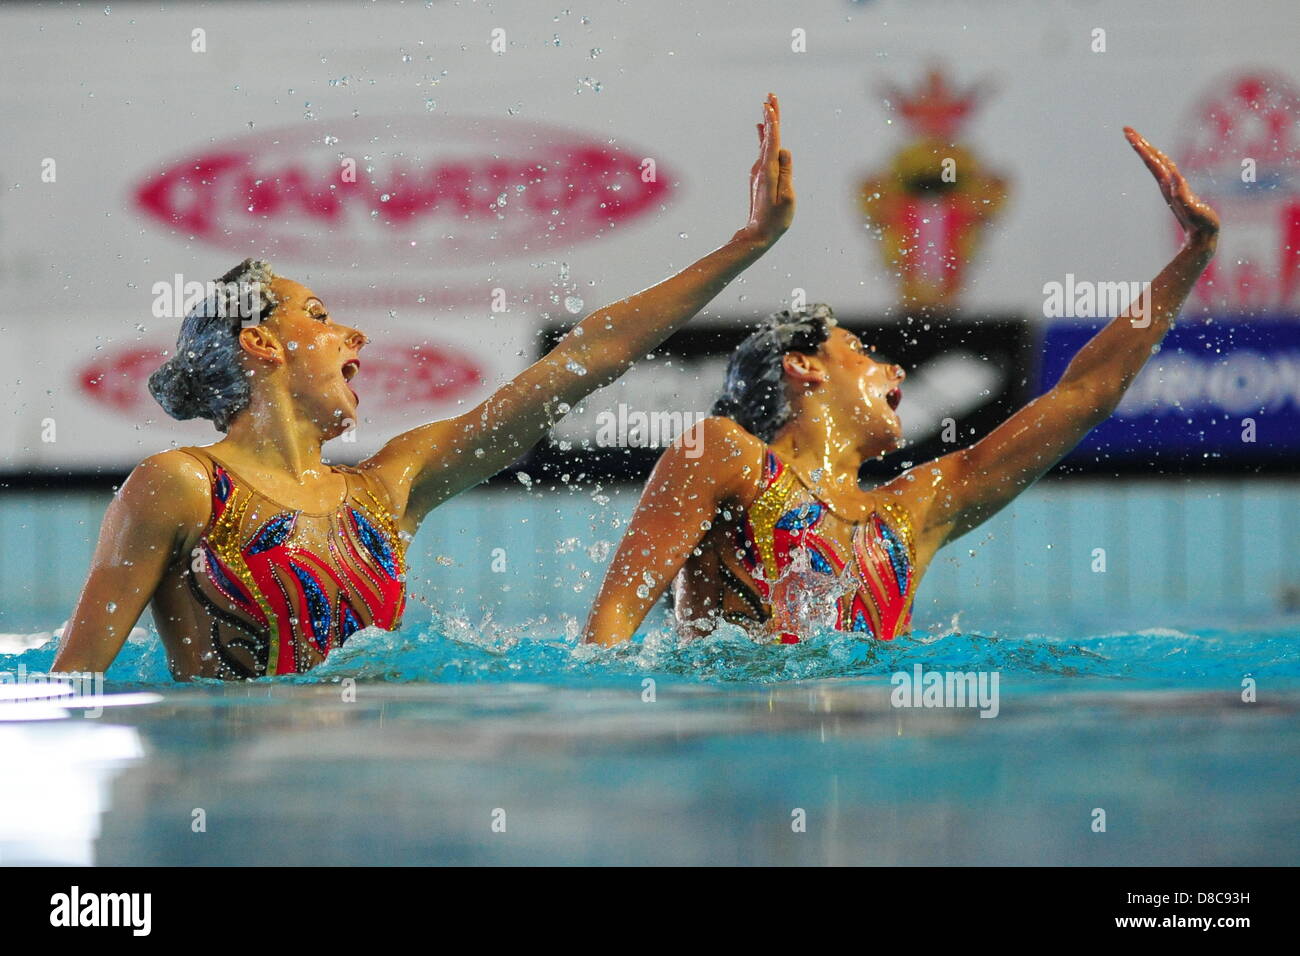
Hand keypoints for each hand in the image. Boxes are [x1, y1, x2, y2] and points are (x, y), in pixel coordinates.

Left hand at [737, 92, 794, 245]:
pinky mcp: (760, 175)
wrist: (758, 233)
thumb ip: (787, 173)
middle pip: (767, 137)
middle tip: (770, 95)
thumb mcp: (787, 198)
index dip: (772, 123)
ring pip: (765, 141)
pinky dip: (764, 136)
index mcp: (769, 172)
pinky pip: (763, 150)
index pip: (772, 142)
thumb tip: (785, 150)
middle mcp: (761, 168)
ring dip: (768, 122)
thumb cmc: (776, 219)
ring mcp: (759, 171)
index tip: (769, 106)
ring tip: (769, 104)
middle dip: (770, 115)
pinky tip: (761, 127)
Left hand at [1125, 126, 1218, 250]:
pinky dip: (1161, 161)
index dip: (1141, 146)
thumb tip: (1174, 178)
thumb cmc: (1200, 224)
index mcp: (1167, 184)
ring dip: (1147, 150)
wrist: (1201, 238)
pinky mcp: (1179, 190)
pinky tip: (1158, 157)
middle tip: (1126, 129)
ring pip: (1158, 164)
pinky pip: (1168, 171)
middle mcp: (1166, 184)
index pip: (1152, 161)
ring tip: (1137, 139)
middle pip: (1151, 159)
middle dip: (1139, 143)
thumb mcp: (1193, 208)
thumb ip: (1183, 195)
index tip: (1128, 133)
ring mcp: (1172, 187)